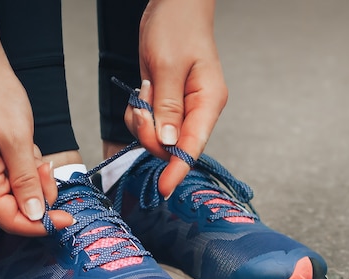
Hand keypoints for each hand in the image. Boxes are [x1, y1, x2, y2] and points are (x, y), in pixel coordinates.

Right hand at [0, 68, 72, 235]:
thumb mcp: (18, 142)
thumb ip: (27, 182)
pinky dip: (32, 171)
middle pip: (19, 211)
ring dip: (38, 180)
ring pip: (23, 196)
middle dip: (41, 194)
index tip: (68, 218)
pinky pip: (21, 182)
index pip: (11, 221)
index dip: (41, 225)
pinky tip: (29, 150)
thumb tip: (34, 215)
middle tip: (45, 166)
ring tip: (34, 152)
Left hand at [124, 0, 227, 197]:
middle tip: (143, 105)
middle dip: (150, 133)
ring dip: (143, 121)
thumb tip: (168, 144)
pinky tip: (142, 93)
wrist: (174, 5)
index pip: (193, 146)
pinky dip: (140, 114)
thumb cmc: (177, 27)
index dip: (177, 169)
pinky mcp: (169, 104)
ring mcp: (184, 108)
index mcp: (208, 101)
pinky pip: (150, 122)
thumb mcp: (167, 65)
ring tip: (144, 91)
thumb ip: (168, 107)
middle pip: (172, 145)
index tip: (163, 189)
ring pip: (158, 136)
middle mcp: (199, 109)